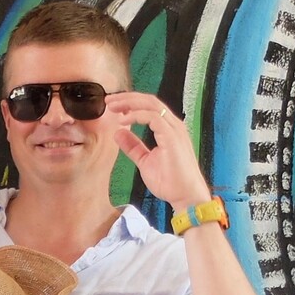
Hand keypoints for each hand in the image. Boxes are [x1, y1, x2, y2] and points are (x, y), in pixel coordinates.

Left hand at [107, 92, 212, 211]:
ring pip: (151, 105)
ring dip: (129, 103)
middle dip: (127, 98)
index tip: (112, 106)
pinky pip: (153, 118)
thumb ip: (133, 146)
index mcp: (168, 128)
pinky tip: (123, 120)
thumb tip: (118, 133)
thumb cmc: (170, 181)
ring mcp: (174, 130)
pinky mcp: (172, 137)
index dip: (130, 102)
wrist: (185, 196)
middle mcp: (173, 125)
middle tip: (108, 101)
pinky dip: (136, 116)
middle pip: (149, 101)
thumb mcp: (145, 160)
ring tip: (113, 107)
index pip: (149, 106)